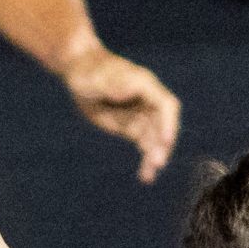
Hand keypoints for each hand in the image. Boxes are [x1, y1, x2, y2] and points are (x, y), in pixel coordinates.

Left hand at [63, 46, 179, 182]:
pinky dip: (145, 160)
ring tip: (148, 175)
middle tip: (157, 163)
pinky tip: (145, 176)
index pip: (165, 105)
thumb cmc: (90, 71)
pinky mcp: (133, 127)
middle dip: (161, 144)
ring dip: (154, 156)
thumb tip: (129, 89)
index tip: (165, 140)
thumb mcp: (98, 77)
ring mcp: (142, 115)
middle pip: (163, 126)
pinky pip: (144, 145)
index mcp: (145, 85)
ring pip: (154, 139)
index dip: (168, 123)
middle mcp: (149, 101)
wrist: (80, 73)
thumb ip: (114, 84)